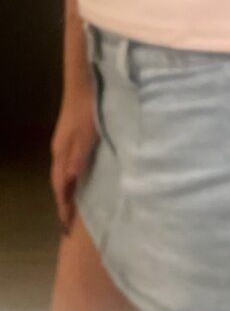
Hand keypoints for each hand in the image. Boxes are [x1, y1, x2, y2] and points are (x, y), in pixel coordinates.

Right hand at [50, 87, 98, 235]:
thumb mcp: (87, 136)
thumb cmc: (88, 110)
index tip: (66, 228)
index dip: (63, 207)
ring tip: (77, 205)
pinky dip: (74, 175)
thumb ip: (78, 159)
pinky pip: (71, 162)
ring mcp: (65, 141)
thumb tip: (70, 184)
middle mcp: (60, 150)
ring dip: (69, 189)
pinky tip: (83, 176)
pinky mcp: (73, 134)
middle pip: (59, 182)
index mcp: (61, 154)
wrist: (84, 83)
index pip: (59, 188)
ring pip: (64, 172)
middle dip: (64, 202)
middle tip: (71, 222)